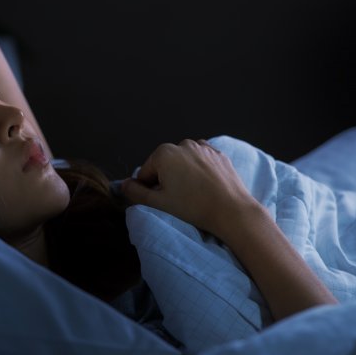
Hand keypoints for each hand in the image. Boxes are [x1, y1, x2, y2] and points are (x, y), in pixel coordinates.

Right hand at [120, 139, 258, 236]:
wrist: (231, 210)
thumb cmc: (193, 207)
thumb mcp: (158, 202)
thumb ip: (135, 193)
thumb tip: (124, 185)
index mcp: (164, 154)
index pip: (145, 173)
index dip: (149, 189)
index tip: (161, 201)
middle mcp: (182, 144)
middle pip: (164, 165)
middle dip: (166, 180)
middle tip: (178, 200)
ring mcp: (202, 147)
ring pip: (182, 162)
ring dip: (182, 175)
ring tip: (193, 194)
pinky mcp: (217, 154)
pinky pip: (200, 161)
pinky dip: (198, 171)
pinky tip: (204, 187)